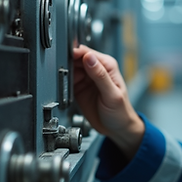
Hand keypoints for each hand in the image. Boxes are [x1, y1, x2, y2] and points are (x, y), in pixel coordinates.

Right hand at [72, 45, 144, 160]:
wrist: (117, 129)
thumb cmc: (121, 112)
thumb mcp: (111, 94)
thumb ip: (100, 75)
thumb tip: (89, 57)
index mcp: (107, 66)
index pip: (88, 53)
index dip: (75, 53)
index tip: (66, 57)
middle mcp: (96, 70)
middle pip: (76, 59)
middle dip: (67, 63)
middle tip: (60, 72)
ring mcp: (86, 79)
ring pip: (69, 69)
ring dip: (63, 73)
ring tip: (61, 81)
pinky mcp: (79, 88)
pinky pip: (67, 82)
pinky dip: (63, 84)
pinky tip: (63, 89)